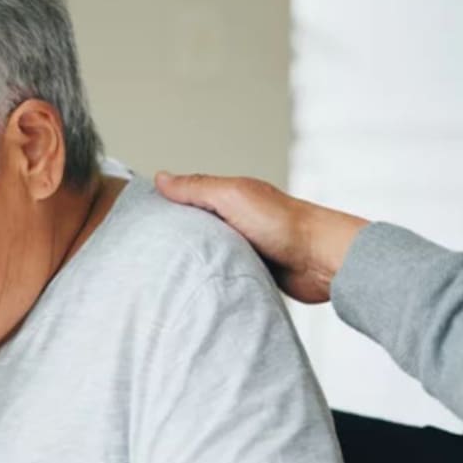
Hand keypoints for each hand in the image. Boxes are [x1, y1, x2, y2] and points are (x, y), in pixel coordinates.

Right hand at [155, 172, 367, 302]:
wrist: (321, 260)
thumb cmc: (284, 224)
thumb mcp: (233, 197)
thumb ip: (197, 188)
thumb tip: (161, 178)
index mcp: (229, 197)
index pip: (189, 198)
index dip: (166, 206)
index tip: (140, 218)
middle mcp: (235, 221)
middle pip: (195, 228)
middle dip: (176, 237)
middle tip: (144, 250)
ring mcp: (244, 247)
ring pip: (207, 253)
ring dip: (194, 260)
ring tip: (163, 271)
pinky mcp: (252, 272)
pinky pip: (223, 273)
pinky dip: (211, 277)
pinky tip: (196, 284)